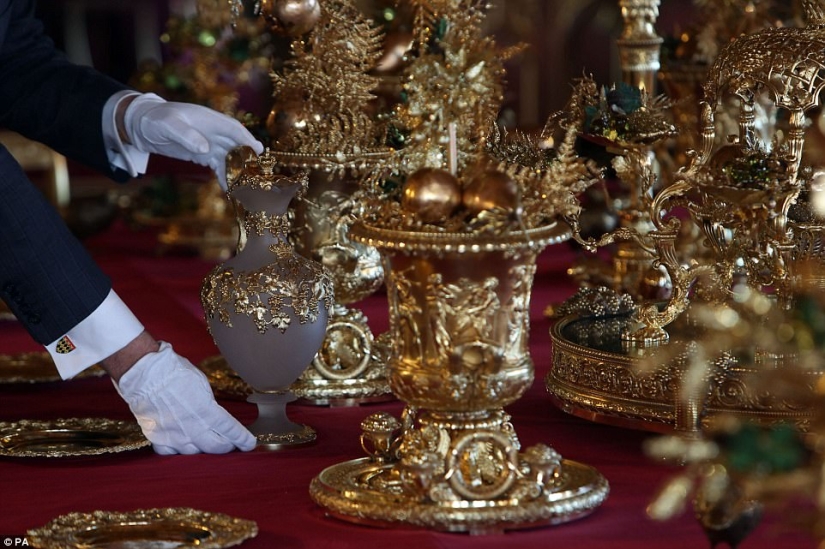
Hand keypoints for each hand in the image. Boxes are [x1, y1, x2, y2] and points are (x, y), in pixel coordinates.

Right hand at [114, 341, 256, 453]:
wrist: (145, 374)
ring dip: (203, 449)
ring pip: (195, 454)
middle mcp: (192, 428)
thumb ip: (209, 405)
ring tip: (206, 443)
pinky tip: (181, 444)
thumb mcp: (202, 385)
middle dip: (227, 447)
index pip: (231, 431)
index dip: (243, 439)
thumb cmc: (175, 373)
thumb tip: (213, 416)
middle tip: (231, 444)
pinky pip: (170, 453)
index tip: (250, 444)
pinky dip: (177, 451)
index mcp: (207, 412)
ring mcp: (174, 436)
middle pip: (217, 448)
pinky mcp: (157, 438)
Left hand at [120, 93, 263, 188]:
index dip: (246, 139)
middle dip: (247, 157)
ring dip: (238, 170)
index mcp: (207, 119)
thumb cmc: (154, 120)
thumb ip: (186, 135)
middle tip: (257, 171)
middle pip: (235, 144)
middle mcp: (212, 131)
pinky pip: (218, 166)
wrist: (142, 126)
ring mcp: (208, 143)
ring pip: (229, 157)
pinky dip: (225, 176)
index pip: (232, 128)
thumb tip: (205, 148)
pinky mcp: (202, 154)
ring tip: (245, 185)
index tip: (257, 149)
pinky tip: (230, 188)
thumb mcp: (167, 125)